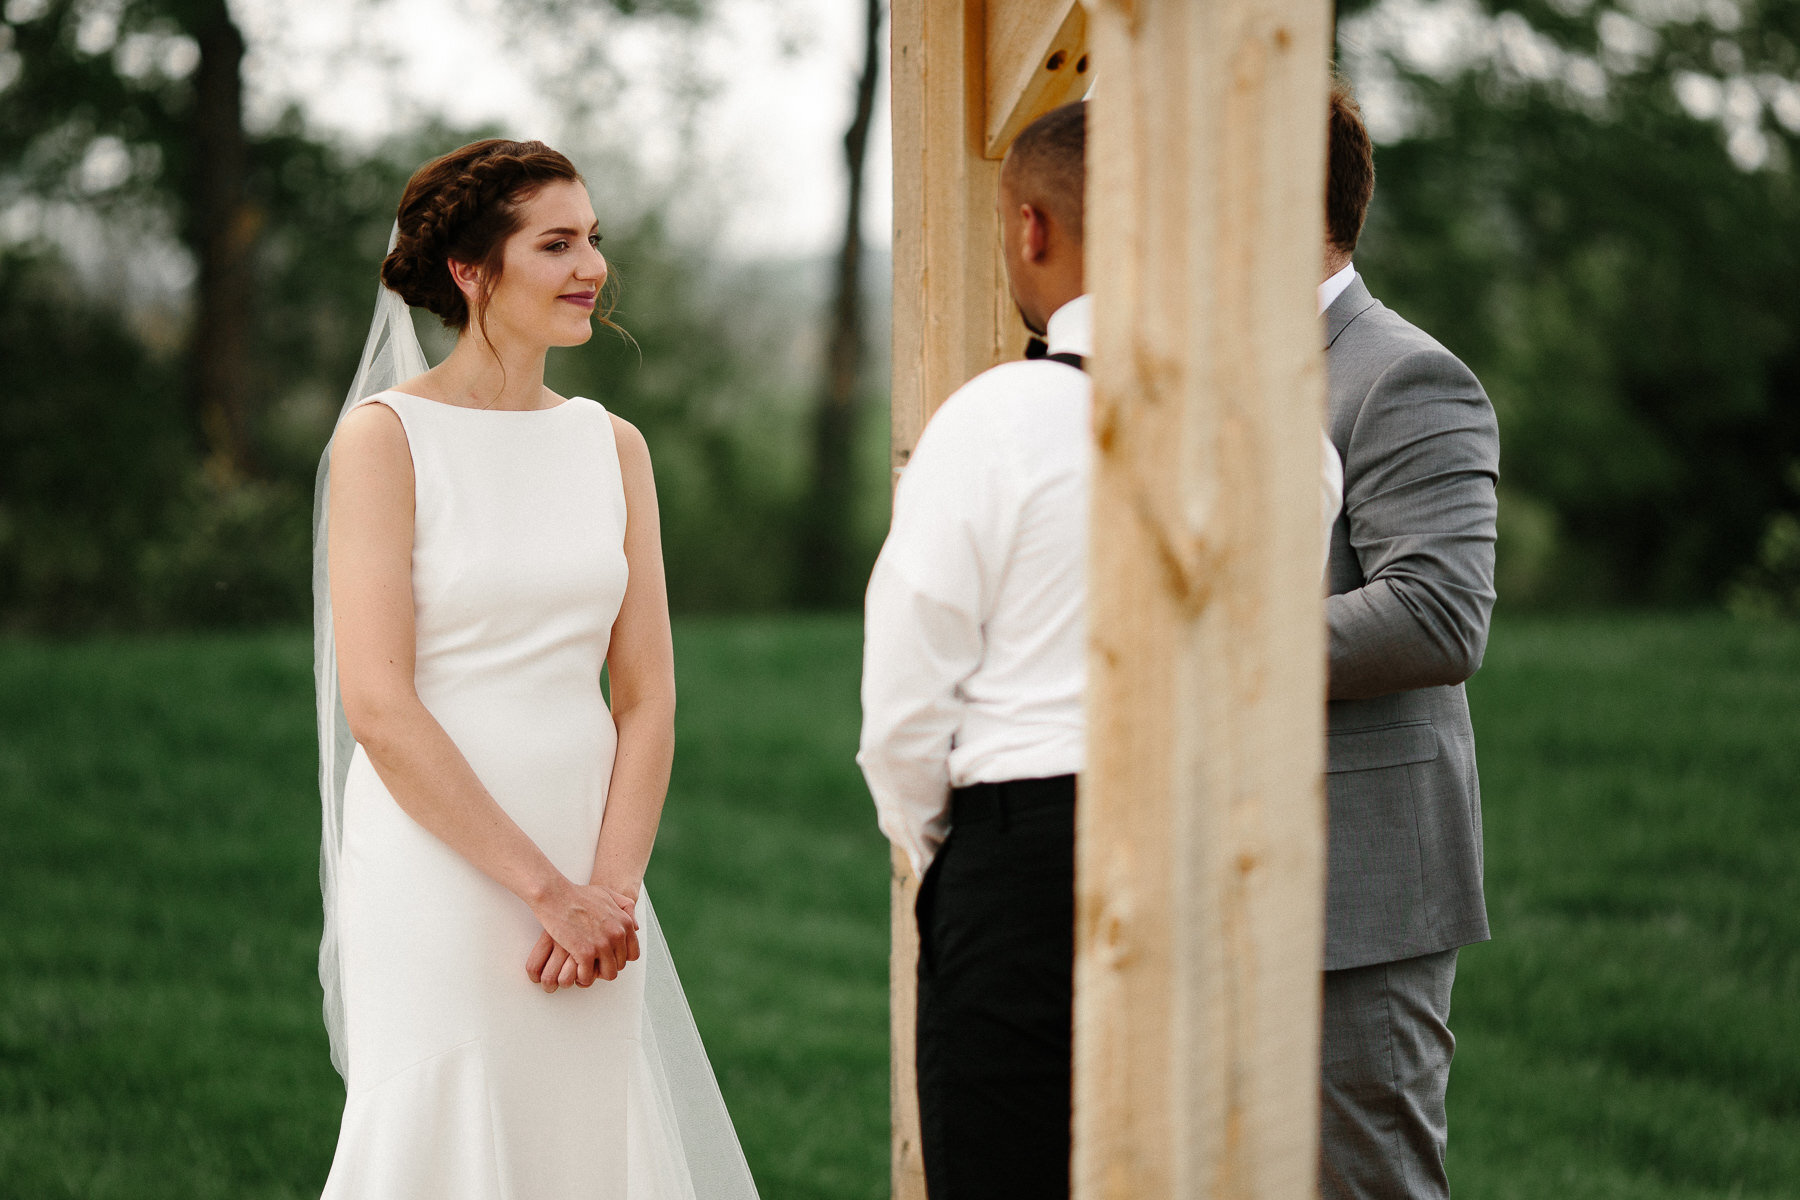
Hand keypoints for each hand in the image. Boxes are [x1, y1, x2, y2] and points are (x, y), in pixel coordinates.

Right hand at [524, 882, 639, 992]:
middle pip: (620, 965)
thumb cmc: (578, 895)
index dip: (620, 958)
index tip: (608, 957)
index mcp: (625, 923)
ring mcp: (603, 944)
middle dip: (606, 965)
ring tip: (586, 968)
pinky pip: (589, 976)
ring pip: (608, 974)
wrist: (556, 896)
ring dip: (596, 974)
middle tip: (593, 963)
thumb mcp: (608, 894)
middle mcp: (617, 934)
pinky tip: (576, 970)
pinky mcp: (585, 953)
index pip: (632, 953)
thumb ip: (624, 908)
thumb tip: (635, 926)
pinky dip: (582, 977)